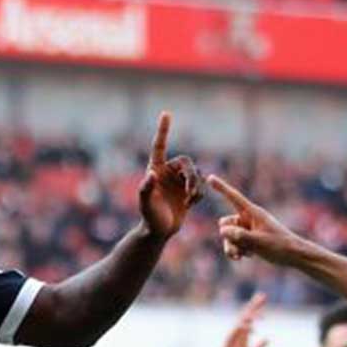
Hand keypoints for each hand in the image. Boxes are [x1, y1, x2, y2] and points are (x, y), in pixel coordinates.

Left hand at [137, 112, 204, 238]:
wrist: (158, 232)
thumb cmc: (149, 218)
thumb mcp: (145, 204)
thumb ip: (146, 189)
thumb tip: (150, 174)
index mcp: (156, 169)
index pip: (160, 146)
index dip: (163, 130)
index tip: (166, 114)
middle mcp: (168, 172)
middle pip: (187, 163)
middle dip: (192, 176)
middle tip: (191, 193)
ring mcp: (178, 181)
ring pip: (196, 174)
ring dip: (196, 186)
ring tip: (191, 200)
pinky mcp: (188, 191)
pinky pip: (201, 185)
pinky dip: (199, 193)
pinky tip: (191, 204)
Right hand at [209, 176, 300, 266]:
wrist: (292, 255)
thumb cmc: (279, 245)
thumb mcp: (258, 242)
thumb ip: (240, 236)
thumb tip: (223, 231)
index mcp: (252, 212)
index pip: (233, 197)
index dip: (221, 187)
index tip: (209, 177)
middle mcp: (248, 219)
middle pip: (225, 223)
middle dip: (227, 236)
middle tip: (239, 246)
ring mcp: (248, 230)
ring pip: (228, 236)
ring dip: (231, 247)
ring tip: (241, 256)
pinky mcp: (249, 240)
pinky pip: (233, 244)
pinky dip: (236, 251)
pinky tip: (244, 257)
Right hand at [210, 294, 268, 346]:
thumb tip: (268, 339)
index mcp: (244, 334)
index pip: (250, 317)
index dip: (256, 307)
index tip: (263, 298)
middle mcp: (238, 332)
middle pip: (246, 315)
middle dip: (254, 305)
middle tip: (262, 295)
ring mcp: (232, 336)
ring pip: (241, 322)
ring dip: (249, 315)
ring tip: (257, 308)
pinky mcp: (228, 343)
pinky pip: (235, 333)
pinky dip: (242, 329)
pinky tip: (249, 326)